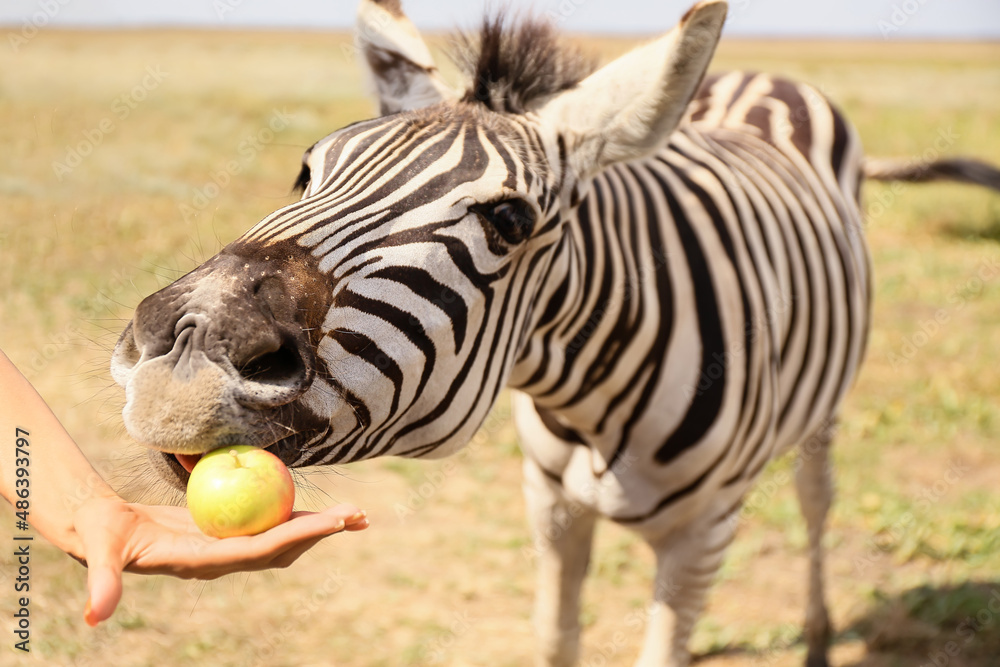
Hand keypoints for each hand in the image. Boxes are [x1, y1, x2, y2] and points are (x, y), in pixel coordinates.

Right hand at [70, 496, 368, 625]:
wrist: (105, 533)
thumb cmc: (103, 537)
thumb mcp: (102, 556)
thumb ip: (103, 585)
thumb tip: (95, 619)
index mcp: (205, 563)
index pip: (261, 550)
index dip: (297, 536)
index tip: (332, 522)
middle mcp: (225, 560)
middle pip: (285, 548)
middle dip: (323, 533)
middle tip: (360, 515)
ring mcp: (230, 549)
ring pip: (284, 539)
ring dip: (319, 527)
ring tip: (357, 514)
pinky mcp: (229, 535)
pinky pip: (270, 524)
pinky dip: (297, 515)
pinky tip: (320, 506)